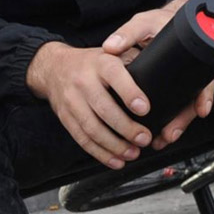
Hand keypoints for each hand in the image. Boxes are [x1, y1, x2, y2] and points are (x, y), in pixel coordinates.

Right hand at [27, 42, 151, 167]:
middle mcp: (83, 82)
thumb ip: (133, 62)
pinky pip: (82, 139)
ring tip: (132, 153)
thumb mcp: (111, 53)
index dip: (130, 93)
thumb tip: (160, 76)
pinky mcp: (66, 118)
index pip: (115, 76)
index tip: (144, 109)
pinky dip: (100, 153)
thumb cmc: (90, 63)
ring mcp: (72, 101)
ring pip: (92, 128)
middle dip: (126, 128)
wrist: (54, 68)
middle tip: (144, 138)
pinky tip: (115, 160)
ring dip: (114, 146)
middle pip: (104, 108)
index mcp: (100, 63)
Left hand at [100, 0, 208, 150]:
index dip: (203, 96)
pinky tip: (162, 134)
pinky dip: (171, 120)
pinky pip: (178, 106)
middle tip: (170, 134)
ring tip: (164, 139)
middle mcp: (192, 69)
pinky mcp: (176, 86)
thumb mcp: (144, 23)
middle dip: (184, 118)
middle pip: (195, 99)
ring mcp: (185, 79)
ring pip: (186, 106)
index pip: (204, 79)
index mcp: (191, 54)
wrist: (165, 20)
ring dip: (177, 124)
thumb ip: (128, 33)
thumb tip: (110, 48)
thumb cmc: (157, 22)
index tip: (200, 109)